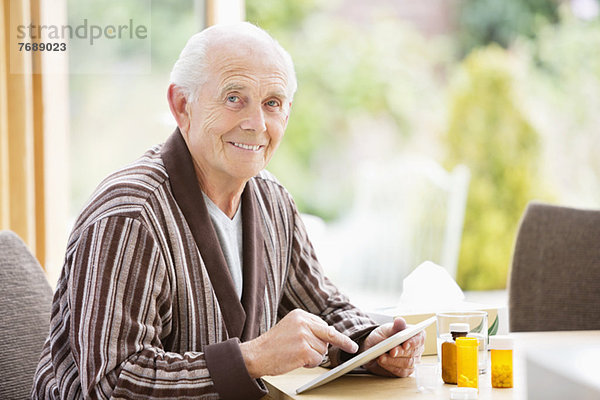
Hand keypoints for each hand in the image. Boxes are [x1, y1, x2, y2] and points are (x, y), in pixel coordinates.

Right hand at [239, 309, 358, 377]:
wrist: (256, 355)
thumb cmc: (272, 345)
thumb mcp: (290, 328)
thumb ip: (308, 328)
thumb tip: (329, 332)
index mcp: (299, 315)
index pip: (323, 324)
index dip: (333, 336)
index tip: (348, 342)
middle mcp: (303, 322)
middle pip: (329, 334)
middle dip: (342, 342)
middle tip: (352, 348)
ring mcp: (304, 335)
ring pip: (322, 349)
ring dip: (314, 356)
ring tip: (297, 355)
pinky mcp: (304, 349)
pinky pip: (318, 359)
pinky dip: (311, 363)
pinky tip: (298, 361)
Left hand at [362, 317, 424, 376]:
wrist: (374, 348)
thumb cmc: (383, 336)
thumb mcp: (387, 329)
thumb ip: (395, 327)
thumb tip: (400, 321)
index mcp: (416, 335)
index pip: (420, 338)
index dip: (413, 342)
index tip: (405, 344)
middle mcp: (417, 349)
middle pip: (413, 353)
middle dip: (400, 352)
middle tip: (391, 351)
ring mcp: (412, 361)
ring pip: (407, 364)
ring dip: (393, 361)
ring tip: (381, 357)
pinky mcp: (405, 371)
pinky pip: (400, 372)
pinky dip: (390, 366)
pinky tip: (382, 362)